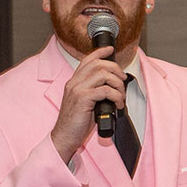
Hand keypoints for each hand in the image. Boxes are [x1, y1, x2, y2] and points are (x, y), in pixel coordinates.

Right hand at [50, 47, 128, 161]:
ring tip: (121, 96)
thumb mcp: (84, 103)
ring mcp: (78, 90)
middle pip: (98, 64)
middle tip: (122, 80)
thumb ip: (93, 92)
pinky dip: (116, 96)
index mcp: (74, 82)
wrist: (64, 137)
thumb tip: (111, 89)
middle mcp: (74, 83)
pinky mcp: (83, 99)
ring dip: (118, 84)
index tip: (110, 50)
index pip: (87, 60)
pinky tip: (117, 105)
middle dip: (115, 70)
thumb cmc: (75, 123)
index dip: (100, 52)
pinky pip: (105, 90)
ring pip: (103, 74)